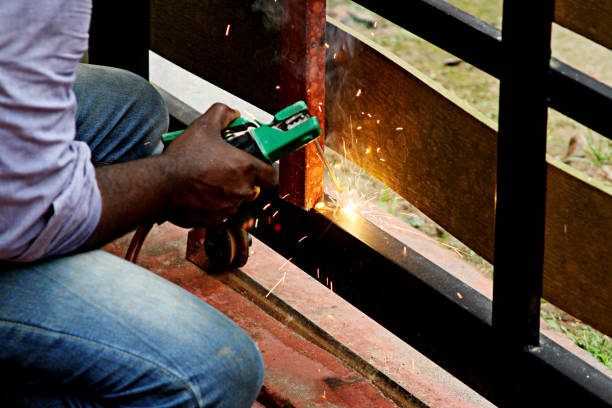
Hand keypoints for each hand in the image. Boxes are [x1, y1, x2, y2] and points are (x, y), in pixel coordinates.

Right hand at [161, 103, 277, 227]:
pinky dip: (213, 205)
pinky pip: (220, 213)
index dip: (266, 169)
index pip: (272, 176)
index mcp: (245, 168)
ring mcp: (228, 207)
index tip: (257, 165)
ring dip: (227, 192)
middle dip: (242, 179)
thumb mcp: (203, 126)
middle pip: (253, 187)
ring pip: (236, 201)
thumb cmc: (182, 159)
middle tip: (225, 169)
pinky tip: (200, 192)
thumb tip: (232, 113)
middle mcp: (241, 190)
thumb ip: (222, 114)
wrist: (160, 185)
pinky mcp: (214, 220)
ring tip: (208, 179)